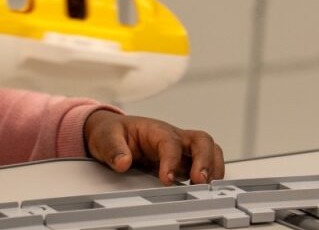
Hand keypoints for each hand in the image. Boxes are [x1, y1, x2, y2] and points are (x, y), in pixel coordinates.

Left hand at [84, 110, 224, 184]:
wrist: (111, 132)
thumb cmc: (112, 132)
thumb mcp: (106, 137)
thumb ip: (113, 149)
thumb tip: (123, 162)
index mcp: (155, 130)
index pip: (170, 142)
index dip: (172, 160)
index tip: (166, 178)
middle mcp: (174, 137)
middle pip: (201, 141)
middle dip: (205, 161)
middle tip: (200, 181)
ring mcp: (181, 149)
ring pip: (209, 151)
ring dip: (213, 168)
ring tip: (206, 187)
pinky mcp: (183, 161)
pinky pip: (204, 164)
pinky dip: (210, 174)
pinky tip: (203, 188)